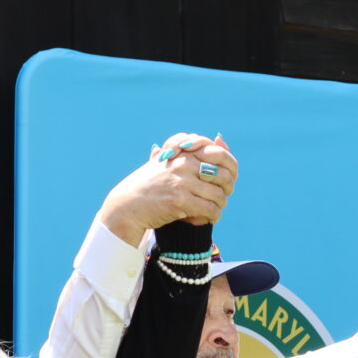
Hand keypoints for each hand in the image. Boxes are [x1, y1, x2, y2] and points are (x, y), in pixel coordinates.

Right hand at [98, 133, 237, 244]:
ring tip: (216, 208)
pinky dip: (214, 216)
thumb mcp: (168, 160)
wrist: (128, 206)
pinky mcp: (180, 201)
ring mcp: (182, 182)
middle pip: (223, 174)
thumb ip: (192, 150)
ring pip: (219, 194)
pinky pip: (210, 209)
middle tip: (224, 195)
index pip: (218, 152)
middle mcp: (184, 164)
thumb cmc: (149, 184)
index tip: (229, 177)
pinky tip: (210, 218)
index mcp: (183, 152)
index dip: (230, 166)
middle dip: (228, 187)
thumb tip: (220, 139)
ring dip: (221, 204)